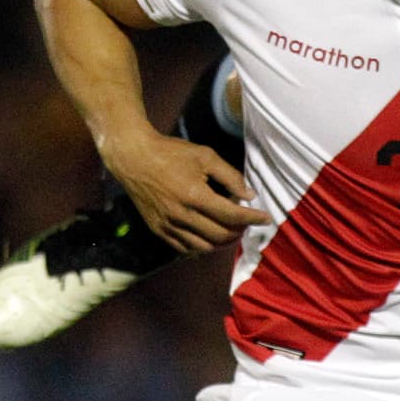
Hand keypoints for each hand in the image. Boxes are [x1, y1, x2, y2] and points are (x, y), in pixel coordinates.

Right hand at [102, 130, 270, 255]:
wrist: (133, 157)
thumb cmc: (171, 152)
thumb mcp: (205, 155)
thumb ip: (230, 176)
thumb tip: (250, 196)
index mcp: (195, 195)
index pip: (232, 216)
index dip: (252, 218)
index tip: (265, 218)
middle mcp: (181, 215)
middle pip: (221, 235)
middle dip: (240, 230)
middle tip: (246, 221)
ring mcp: (168, 225)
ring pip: (205, 247)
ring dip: (223, 241)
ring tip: (231, 229)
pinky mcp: (158, 230)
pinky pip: (186, 248)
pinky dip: (203, 245)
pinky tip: (210, 234)